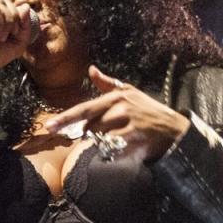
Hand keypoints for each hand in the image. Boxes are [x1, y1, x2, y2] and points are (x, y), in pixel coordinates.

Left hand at [43, 65, 190, 161]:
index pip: (84, 109)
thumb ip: (108, 84)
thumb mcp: (130, 92)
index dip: (65, 118)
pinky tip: (125, 148)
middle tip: (108, 135)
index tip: (49, 126)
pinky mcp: (132, 139)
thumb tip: (91, 70)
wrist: (173, 129)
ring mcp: (125, 124)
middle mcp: (118, 109)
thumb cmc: (149, 111)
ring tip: (120, 140)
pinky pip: (112, 149)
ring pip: (99, 139)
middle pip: (90, 128)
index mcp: (115, 97)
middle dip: (92, 136)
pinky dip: (114, 153)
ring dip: (103, 144)